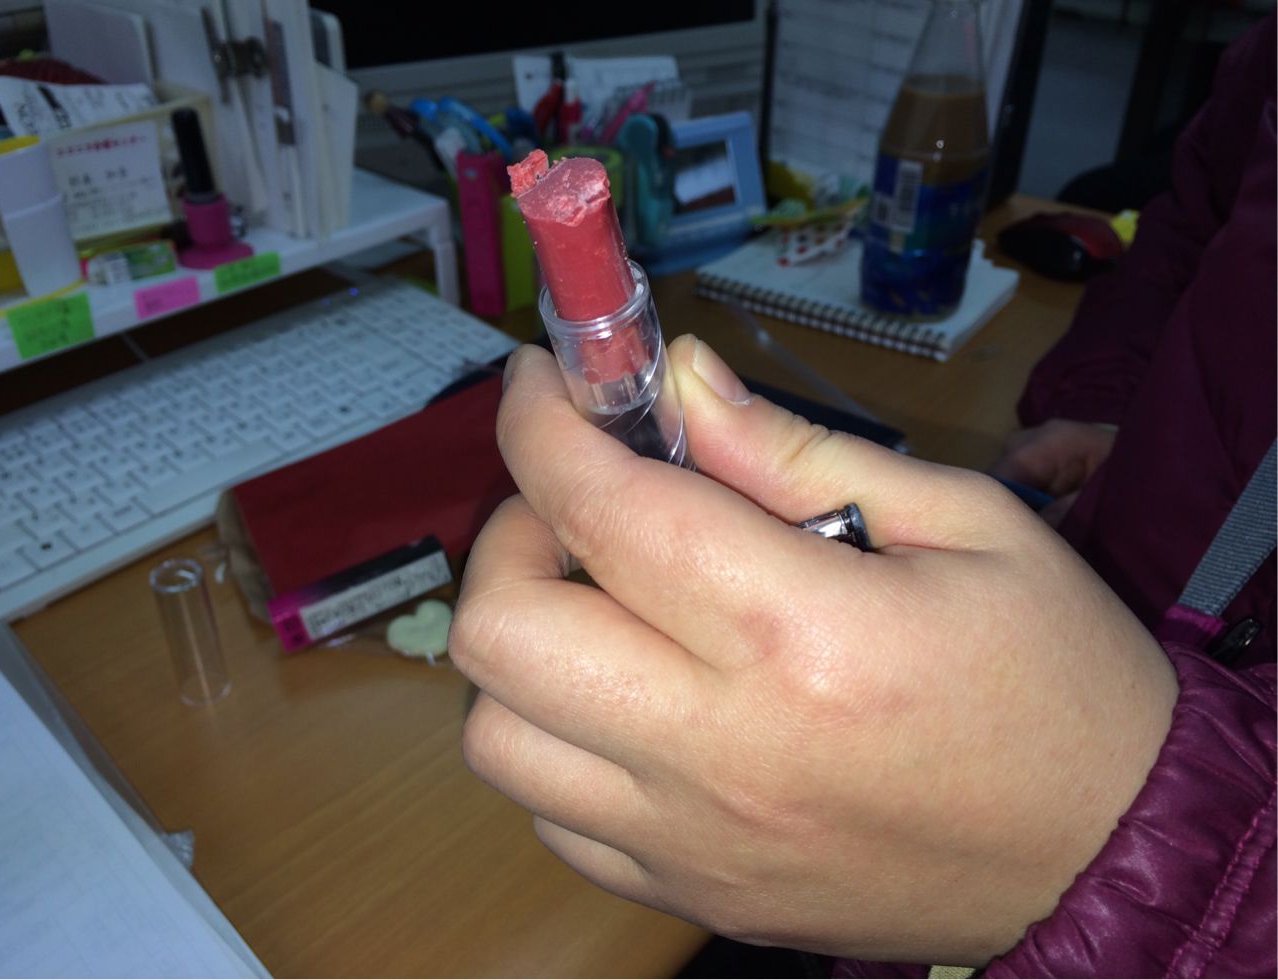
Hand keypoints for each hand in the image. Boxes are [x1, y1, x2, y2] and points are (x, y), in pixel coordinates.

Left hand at [449, 338, 1175, 965]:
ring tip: (602, 604)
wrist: (1109, 853)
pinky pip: (551, 815)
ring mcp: (693, 840)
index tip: (541, 384)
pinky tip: (628, 698)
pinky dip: (554, 737)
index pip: (605, 510)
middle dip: (510, 533)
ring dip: (522, 642)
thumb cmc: (1054, 677)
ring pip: (495, 734)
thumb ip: (794, 449)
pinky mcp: (693, 892)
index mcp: (802, 635)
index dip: (542, 426)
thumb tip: (676, 380)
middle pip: (501, 631)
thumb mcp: (961, 520)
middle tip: (581, 502)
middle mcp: (723, 750)